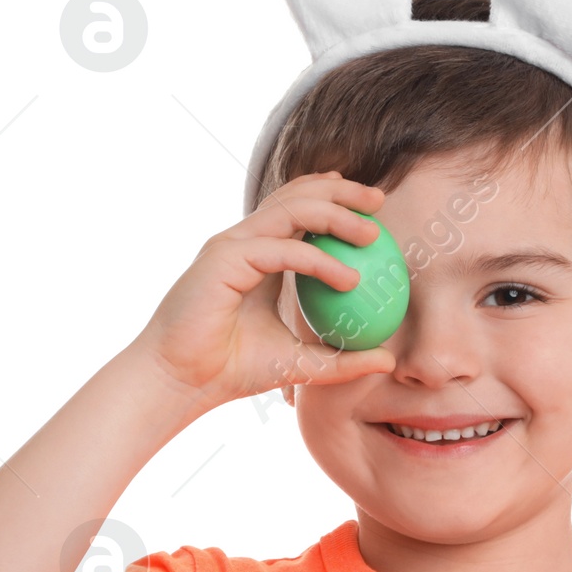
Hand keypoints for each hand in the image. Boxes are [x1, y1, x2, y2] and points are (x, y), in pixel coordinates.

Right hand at [129, 172, 396, 411]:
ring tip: (372, 234)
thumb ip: (343, 358)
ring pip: (291, 211)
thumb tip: (388, 359)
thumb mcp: (301, 363)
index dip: (333, 197)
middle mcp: (245, 241)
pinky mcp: (224, 259)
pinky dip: (318, 260)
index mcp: (259, 254)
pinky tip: (349, 278)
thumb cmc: (232, 370)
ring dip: (336, 215)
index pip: (298, 209)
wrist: (182, 381)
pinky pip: (281, 249)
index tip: (372, 206)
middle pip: (297, 196)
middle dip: (341, 190)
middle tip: (379, 201)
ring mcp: (232, 245)